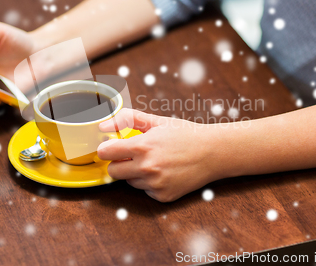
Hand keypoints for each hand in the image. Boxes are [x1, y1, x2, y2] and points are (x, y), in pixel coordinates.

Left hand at [97, 109, 221, 201]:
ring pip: (129, 182)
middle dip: (118, 162)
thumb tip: (103, 125)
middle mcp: (146, 168)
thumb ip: (127, 119)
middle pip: (112, 171)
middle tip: (132, 155)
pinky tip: (164, 172)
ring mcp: (155, 184)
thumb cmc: (184, 134)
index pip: (105, 152)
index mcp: (142, 147)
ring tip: (154, 162)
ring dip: (135, 173)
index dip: (106, 148)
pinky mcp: (163, 196)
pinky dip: (149, 183)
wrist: (212, 153)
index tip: (111, 146)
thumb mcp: (157, 121)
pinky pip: (144, 190)